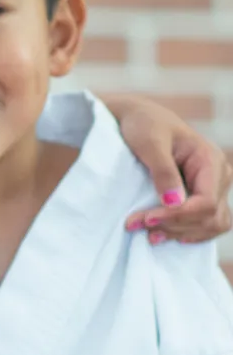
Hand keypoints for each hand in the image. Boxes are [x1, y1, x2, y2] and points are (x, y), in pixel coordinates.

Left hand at [107, 95, 232, 243]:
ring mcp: (213, 188)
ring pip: (212, 225)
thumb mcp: (149, 142)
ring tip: (149, 234)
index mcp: (210, 160)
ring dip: (181, 233)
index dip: (178, 216)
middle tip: (135, 224)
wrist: (140, 119)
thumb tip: (174, 202)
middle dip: (174, 225)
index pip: (206, 202)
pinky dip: (186, 232)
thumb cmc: (144, 125)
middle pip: (210, 217)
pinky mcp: (201, 197)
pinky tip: (163, 234)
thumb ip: (163, 171)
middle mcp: (218, 176)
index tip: (146, 219)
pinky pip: (205, 224)